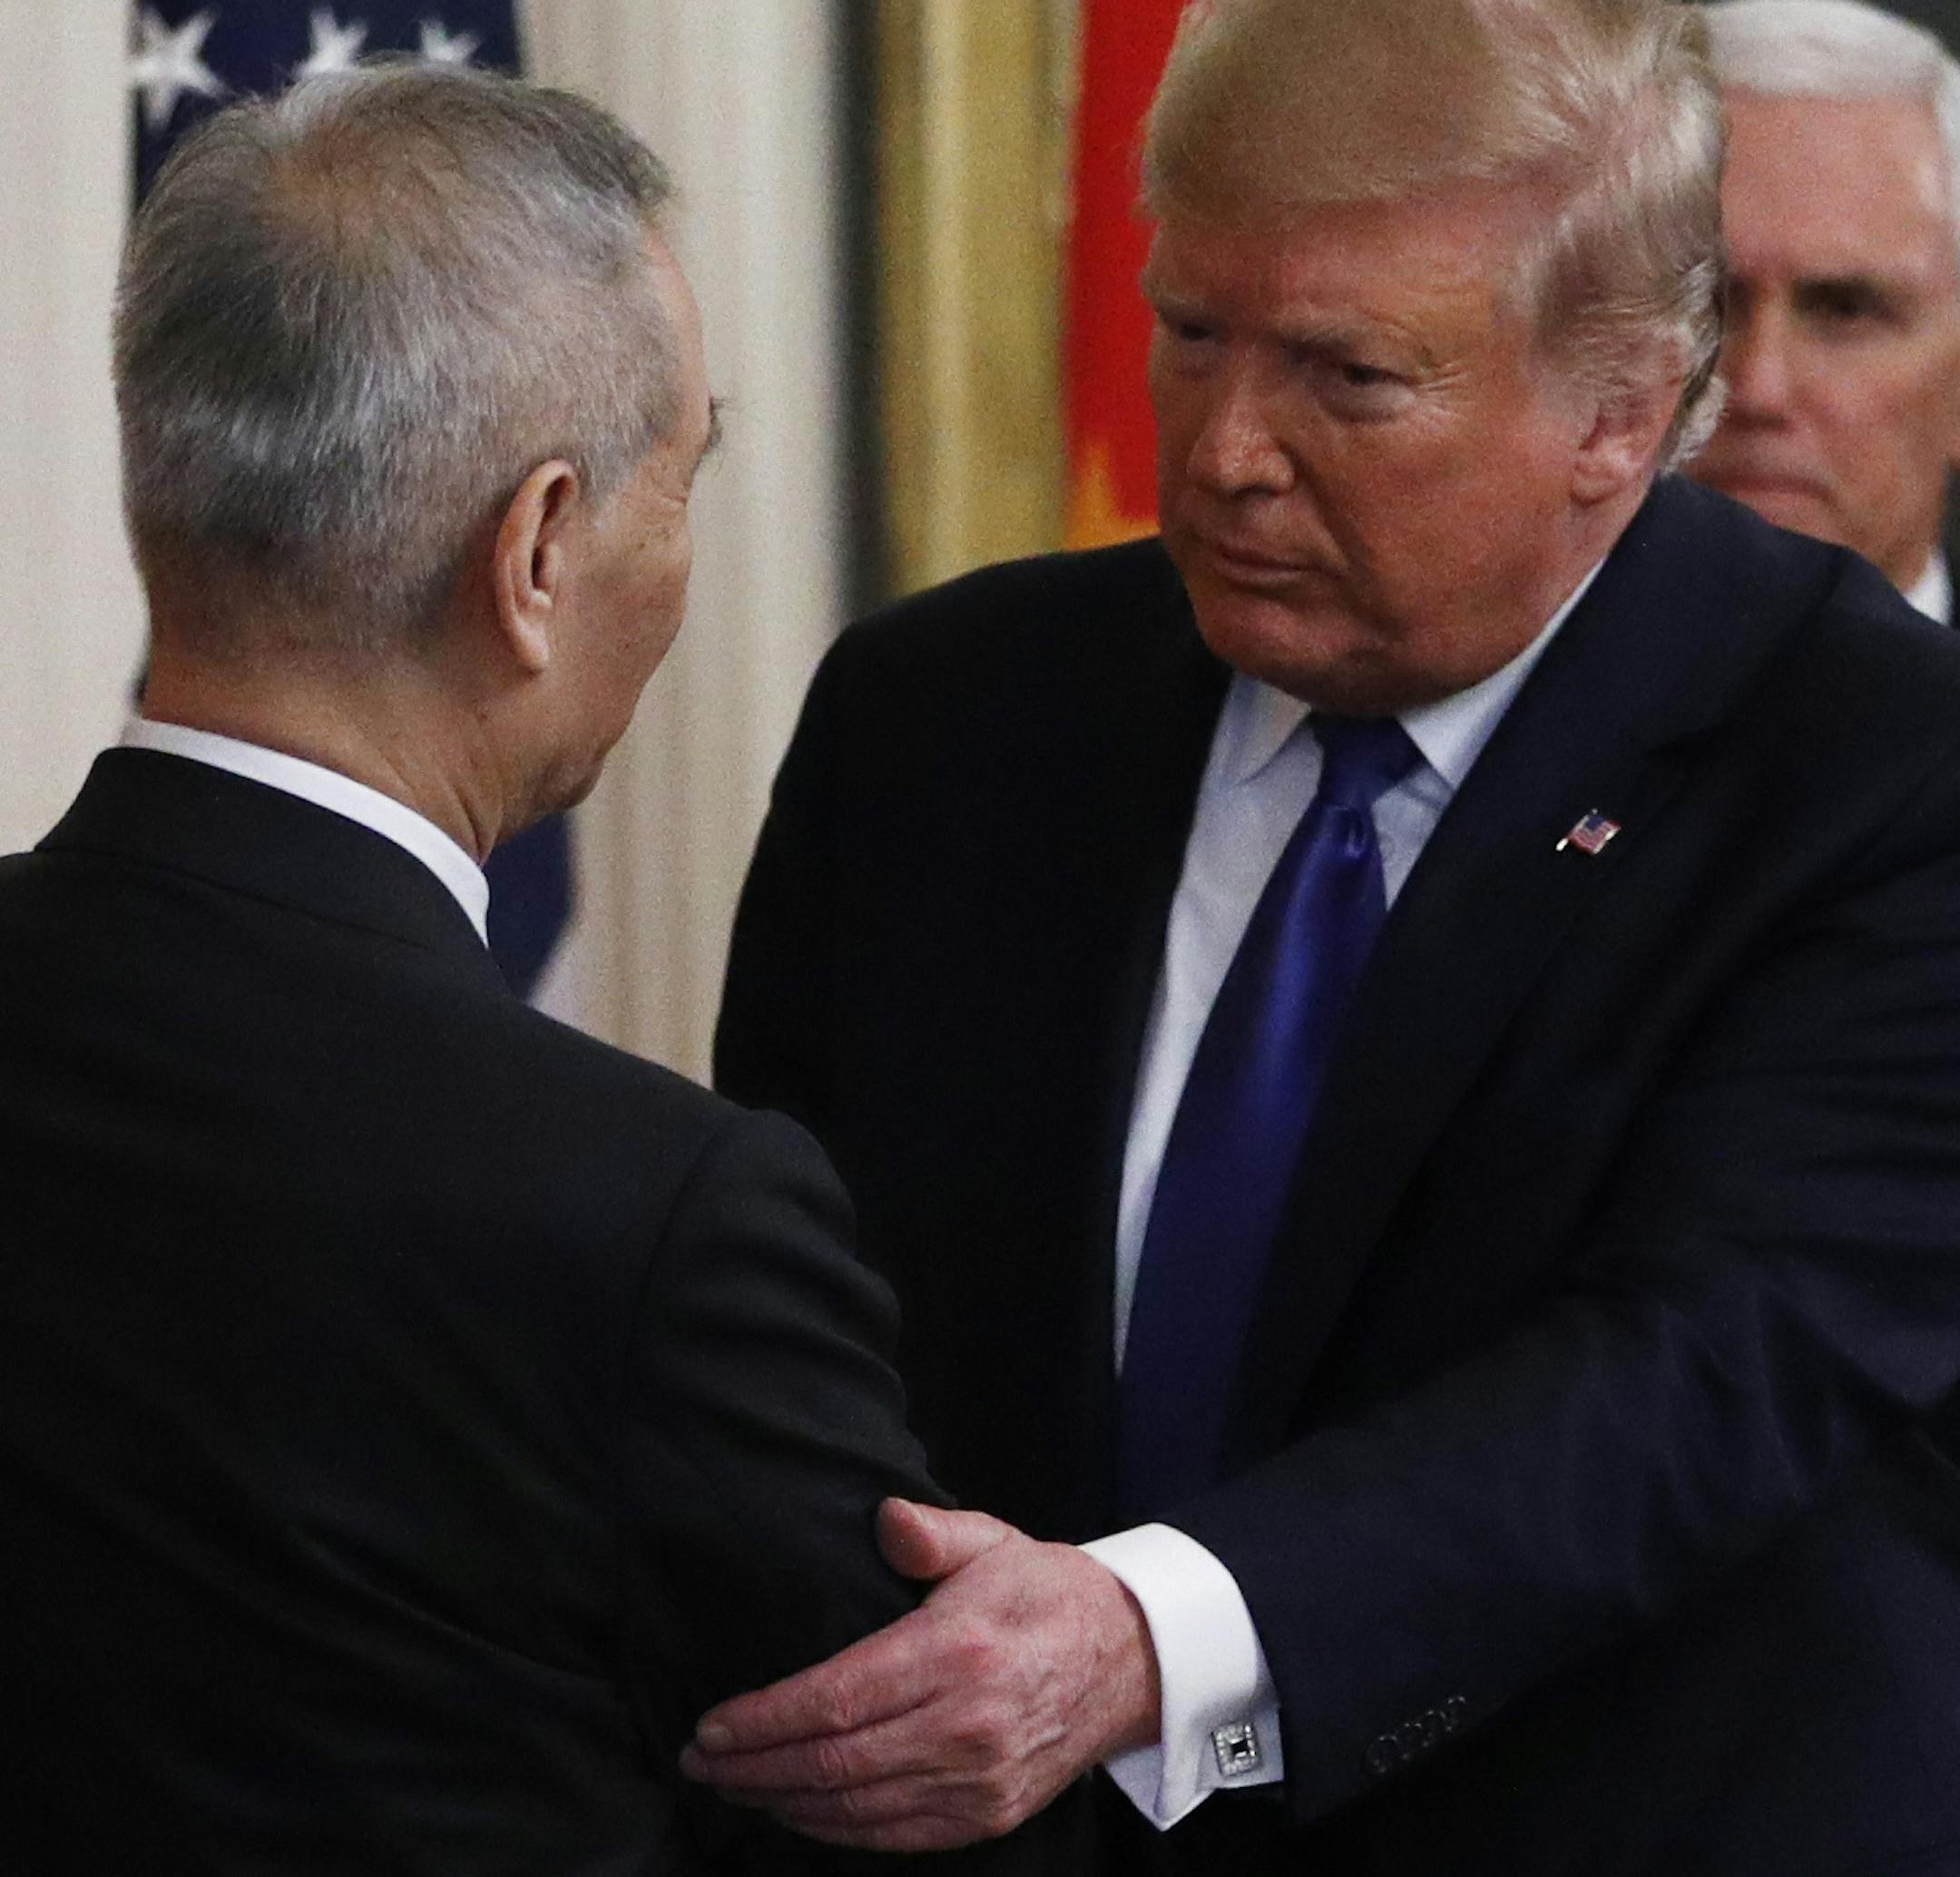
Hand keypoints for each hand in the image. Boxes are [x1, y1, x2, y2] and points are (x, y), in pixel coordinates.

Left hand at [679, 1497, 1161, 1849]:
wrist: (1132, 1660)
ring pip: (857, 1808)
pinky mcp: (988, 1815)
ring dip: (783, 1803)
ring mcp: (979, 1780)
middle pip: (834, 1763)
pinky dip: (837, 1829)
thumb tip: (884, 1518)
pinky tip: (800, 1810)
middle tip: (700, 1761)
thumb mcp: (993, 1542)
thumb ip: (930, 1533)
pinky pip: (895, 1835)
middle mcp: (966, 1725)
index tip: (712, 1725)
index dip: (764, 1719)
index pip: (837, 1698)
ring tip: (735, 1784)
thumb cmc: (1047, 1593)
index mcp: (957, 1653)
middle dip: (754, 1767)